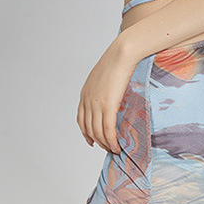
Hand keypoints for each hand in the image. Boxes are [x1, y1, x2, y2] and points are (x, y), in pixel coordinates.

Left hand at [76, 38, 136, 153]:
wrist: (121, 54)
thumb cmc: (117, 60)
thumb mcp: (104, 75)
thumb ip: (103, 86)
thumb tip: (112, 92)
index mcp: (85, 93)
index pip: (81, 119)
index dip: (86, 132)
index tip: (92, 140)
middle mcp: (87, 100)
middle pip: (88, 129)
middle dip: (97, 141)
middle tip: (107, 148)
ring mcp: (96, 104)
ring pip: (97, 132)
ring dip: (105, 144)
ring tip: (114, 150)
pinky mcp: (107, 106)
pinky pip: (108, 130)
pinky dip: (111, 141)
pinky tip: (117, 146)